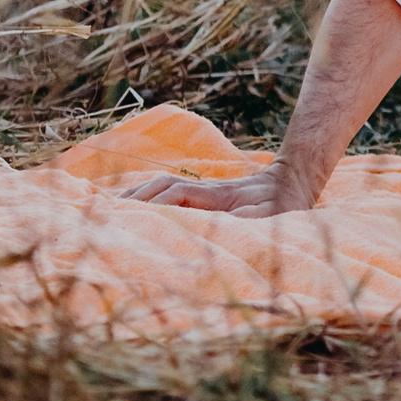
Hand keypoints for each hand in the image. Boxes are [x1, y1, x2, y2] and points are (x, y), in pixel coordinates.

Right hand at [123, 162, 317, 217]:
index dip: (154, 204)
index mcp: (217, 196)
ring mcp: (203, 191)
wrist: (294, 181)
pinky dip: (148, 198)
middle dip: (135, 199)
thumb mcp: (272, 214)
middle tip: (107, 216)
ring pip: (163, 187)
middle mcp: (205, 190)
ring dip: (138, 197)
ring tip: (110, 212)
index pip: (176, 194)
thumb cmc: (283, 205)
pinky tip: (131, 208)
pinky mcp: (203, 196)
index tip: (132, 218)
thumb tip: (226, 219)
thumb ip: (250, 216)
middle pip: (162, 186)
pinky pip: (169, 193)